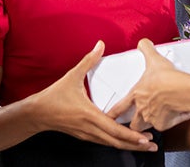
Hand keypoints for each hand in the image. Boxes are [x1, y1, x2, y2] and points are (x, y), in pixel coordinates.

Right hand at [22, 41, 156, 151]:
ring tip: (144, 145)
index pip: (114, 129)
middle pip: (116, 141)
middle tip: (152, 144)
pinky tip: (124, 141)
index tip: (144, 137)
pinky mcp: (84, 135)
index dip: (130, 135)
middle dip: (136, 144)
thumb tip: (100, 45)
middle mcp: (90, 128)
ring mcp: (87, 134)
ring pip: (111, 144)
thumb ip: (88, 60)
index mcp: (90, 115)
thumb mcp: (72, 76)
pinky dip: (116, 142)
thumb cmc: (53, 97)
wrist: (36, 113)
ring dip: (127, 145)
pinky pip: (103, 141)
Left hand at [107, 39, 189, 131]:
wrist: (182, 90)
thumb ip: (146, 49)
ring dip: (151, 124)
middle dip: (134, 124)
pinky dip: (172, 121)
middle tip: (137, 121)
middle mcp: (143, 109)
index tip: (109, 118)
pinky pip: (167, 125)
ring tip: (157, 119)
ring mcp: (154, 118)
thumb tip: (143, 43)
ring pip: (148, 127)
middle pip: (133, 123)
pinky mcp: (166, 123)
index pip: (119, 108)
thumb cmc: (167, 78)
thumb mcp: (154, 59)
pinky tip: (177, 114)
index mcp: (137, 95)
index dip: (113, 114)